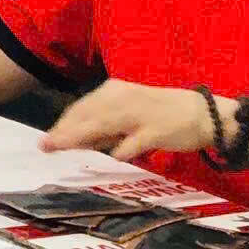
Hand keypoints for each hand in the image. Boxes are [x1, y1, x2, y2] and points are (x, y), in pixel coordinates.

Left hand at [40, 81, 214, 163]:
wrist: (202, 114)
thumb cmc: (160, 114)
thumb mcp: (127, 114)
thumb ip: (103, 127)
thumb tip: (73, 140)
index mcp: (115, 92)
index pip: (82, 108)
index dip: (62, 124)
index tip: (47, 139)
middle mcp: (123, 99)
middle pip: (87, 116)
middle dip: (64, 132)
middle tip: (45, 146)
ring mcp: (139, 114)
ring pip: (102, 125)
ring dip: (79, 137)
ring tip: (61, 148)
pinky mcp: (155, 131)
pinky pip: (133, 142)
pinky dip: (121, 150)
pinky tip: (113, 157)